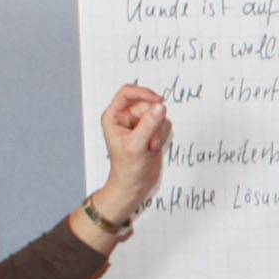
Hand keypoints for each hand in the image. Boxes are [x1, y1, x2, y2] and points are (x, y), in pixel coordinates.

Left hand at [92, 83, 173, 220]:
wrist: (134, 186)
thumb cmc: (127, 168)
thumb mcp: (137, 145)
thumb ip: (149, 124)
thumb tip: (160, 107)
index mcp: (114, 116)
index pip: (128, 93)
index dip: (143, 93)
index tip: (159, 101)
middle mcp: (126, 117)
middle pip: (147, 104)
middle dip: (154, 120)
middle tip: (152, 138)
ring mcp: (139, 124)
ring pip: (158, 114)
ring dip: (159, 130)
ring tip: (152, 146)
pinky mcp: (151, 131)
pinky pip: (164, 123)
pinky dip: (163, 135)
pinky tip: (155, 147)